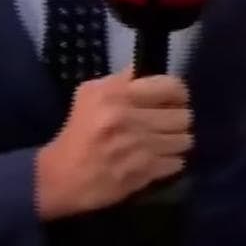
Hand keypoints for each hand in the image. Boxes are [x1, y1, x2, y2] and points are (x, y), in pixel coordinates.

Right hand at [35, 69, 192, 219]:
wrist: (60, 177)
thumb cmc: (78, 132)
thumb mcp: (90, 95)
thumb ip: (121, 79)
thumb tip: (145, 69)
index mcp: (118, 96)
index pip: (173, 87)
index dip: (178, 94)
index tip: (173, 100)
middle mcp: (130, 119)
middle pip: (184, 116)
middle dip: (177, 120)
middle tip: (166, 125)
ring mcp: (139, 148)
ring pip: (185, 140)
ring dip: (176, 142)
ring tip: (163, 143)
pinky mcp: (144, 173)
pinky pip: (177, 163)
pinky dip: (171, 162)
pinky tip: (157, 160)